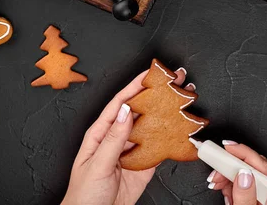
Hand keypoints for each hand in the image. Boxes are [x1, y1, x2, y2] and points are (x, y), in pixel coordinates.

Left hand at [61, 68, 194, 204]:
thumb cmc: (84, 195)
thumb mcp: (97, 164)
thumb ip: (113, 139)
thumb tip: (127, 112)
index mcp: (101, 133)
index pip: (120, 104)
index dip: (134, 87)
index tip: (149, 74)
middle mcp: (118, 138)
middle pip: (139, 111)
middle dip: (155, 95)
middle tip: (173, 82)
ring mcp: (132, 151)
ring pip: (151, 126)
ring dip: (166, 113)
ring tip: (182, 100)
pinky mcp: (144, 165)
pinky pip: (159, 148)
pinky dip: (171, 138)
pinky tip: (181, 128)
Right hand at [207, 142, 266, 204]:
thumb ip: (244, 198)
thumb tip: (242, 173)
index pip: (261, 167)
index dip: (242, 152)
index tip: (225, 146)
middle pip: (257, 169)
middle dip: (232, 166)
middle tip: (214, 170)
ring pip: (254, 177)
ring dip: (232, 177)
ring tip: (217, 182)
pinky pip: (255, 187)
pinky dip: (239, 187)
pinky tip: (228, 190)